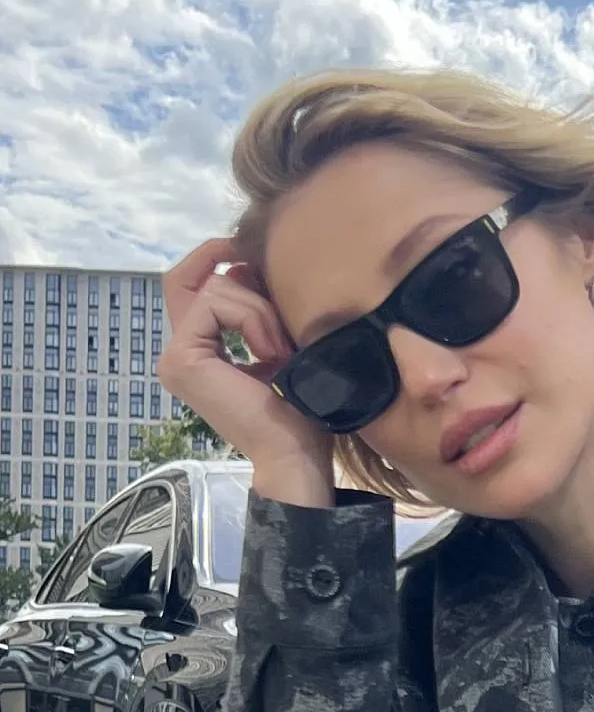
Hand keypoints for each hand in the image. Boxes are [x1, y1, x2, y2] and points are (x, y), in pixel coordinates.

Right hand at [156, 237, 334, 481]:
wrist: (296, 456)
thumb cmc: (299, 411)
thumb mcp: (279, 345)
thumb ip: (258, 309)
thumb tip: (243, 264)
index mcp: (200, 352)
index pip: (194, 287)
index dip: (219, 259)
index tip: (253, 255)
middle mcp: (180, 353)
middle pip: (186, 277)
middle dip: (222, 258)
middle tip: (256, 258)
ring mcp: (175, 357)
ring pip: (213, 288)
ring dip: (259, 309)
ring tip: (282, 351)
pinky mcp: (182, 359)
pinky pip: (215, 303)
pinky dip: (252, 319)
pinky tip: (271, 354)